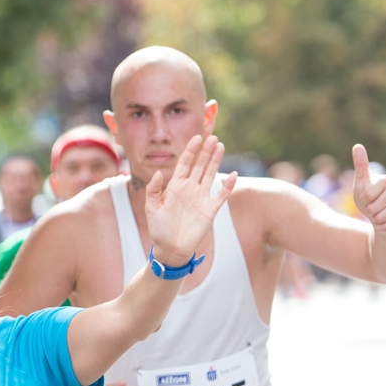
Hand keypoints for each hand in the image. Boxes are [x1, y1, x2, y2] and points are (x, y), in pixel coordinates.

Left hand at [144, 135, 236, 264]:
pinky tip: (233, 175)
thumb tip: (158, 173)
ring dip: (215, 161)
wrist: (170, 248)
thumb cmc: (159, 229)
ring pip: (210, 175)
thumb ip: (153, 190)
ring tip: (220, 146)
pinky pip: (221, 196)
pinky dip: (228, 186)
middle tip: (213, 137)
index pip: (185, 163)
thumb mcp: (152, 208)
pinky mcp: (210, 210)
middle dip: (206, 151)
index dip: (191, 150)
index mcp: (176, 186)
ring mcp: (201, 198)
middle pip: (200, 165)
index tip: (197, 138)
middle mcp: (190, 189)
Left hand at [351, 144, 385, 231]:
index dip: (365, 199)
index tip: (366, 197)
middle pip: (374, 206)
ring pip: (382, 217)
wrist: (379, 215)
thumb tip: (357, 145)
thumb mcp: (361, 183)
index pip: (370, 194)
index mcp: (384, 180)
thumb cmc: (367, 197)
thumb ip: (360, 165)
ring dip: (375, 219)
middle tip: (371, 207)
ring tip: (377, 213)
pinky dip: (383, 226)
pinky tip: (384, 221)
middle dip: (369, 210)